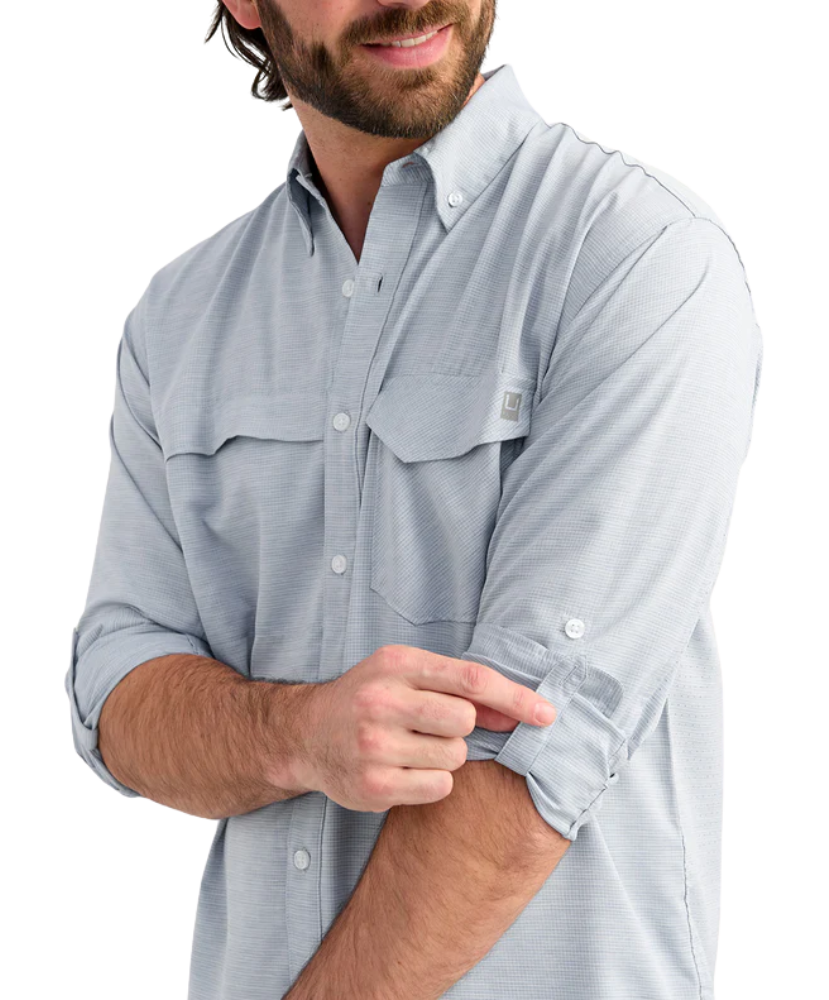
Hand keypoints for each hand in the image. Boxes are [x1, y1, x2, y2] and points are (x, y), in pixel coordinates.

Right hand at [292, 644, 555, 812]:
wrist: (306, 734)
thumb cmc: (368, 698)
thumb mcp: (405, 676)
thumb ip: (458, 690)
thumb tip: (518, 711)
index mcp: (396, 663)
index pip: (470, 678)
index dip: (515, 696)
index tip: (547, 713)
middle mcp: (382, 701)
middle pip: (464, 720)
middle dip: (462, 727)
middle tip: (435, 726)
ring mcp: (374, 745)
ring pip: (454, 757)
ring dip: (446, 756)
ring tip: (413, 747)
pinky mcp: (373, 786)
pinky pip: (438, 787)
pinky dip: (432, 781)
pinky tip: (404, 769)